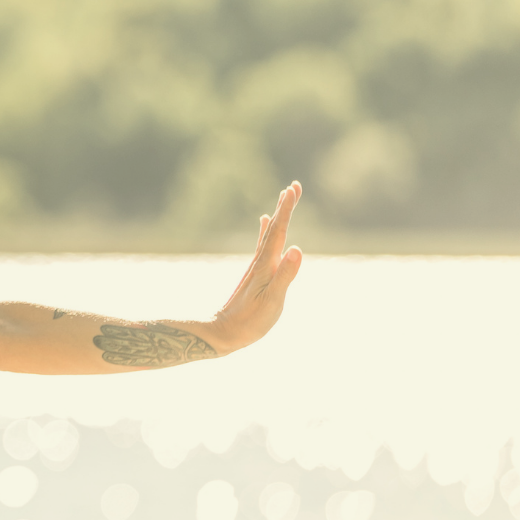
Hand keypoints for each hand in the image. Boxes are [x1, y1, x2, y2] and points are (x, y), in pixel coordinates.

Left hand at [208, 181, 304, 352]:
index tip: (292, 188)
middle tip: (293, 186)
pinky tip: (265, 225)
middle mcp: (260, 262)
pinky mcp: (255, 275)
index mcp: (266, 266)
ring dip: (278, 216)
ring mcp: (257, 268)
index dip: (287, 210)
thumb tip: (296, 248)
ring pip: (269, 235)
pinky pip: (263, 246)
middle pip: (275, 229)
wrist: (222, 333)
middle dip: (285, 207)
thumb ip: (285, 275)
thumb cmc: (250, 321)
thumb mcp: (272, 301)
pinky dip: (267, 232)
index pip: (280, 232)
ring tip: (283, 199)